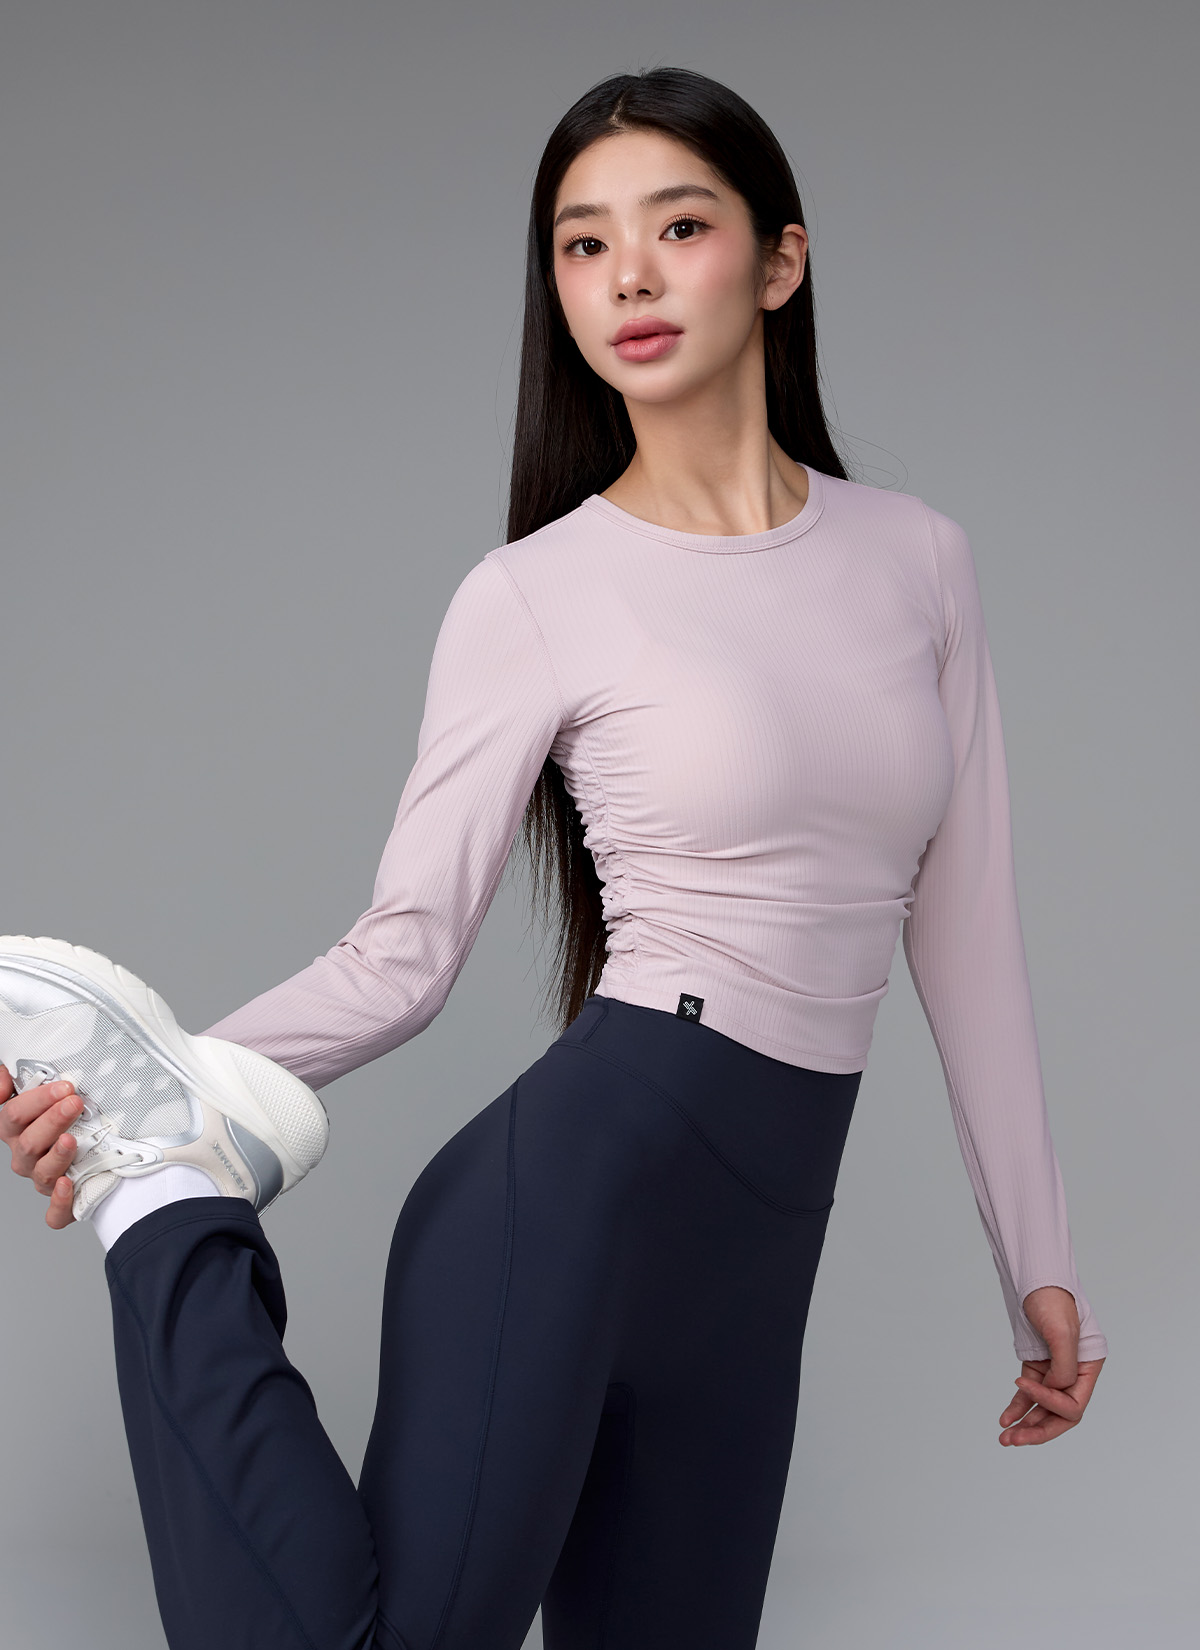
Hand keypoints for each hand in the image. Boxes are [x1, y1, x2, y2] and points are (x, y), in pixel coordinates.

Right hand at [0, 1063, 80, 1227]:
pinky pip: (55, 1213)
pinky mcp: (62, 1201)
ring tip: (71, 1139)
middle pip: (29, 1143)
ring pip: (41, 1173)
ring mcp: (43, 1178)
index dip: (37, 1100)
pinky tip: (68, 1185)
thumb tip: (3, 1082)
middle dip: (52, 1120)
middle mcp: (26, 1156)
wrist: (97, 1142)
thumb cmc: (66, 1111)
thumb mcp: (40, 1088)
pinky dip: (60, 1202)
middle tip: (74, 1103)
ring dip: (57, 1156)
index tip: (65, 1087)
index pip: (14, 1115)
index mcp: (16, 1130)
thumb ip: (10, 1078)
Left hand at [998, 1284, 1104, 1445]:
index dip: (1049, 1402)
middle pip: (1060, 1416)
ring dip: (1025, 1424)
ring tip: (1005, 1438)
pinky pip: (1028, 1395)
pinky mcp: (1037, 1368)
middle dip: (1038, 1430)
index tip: (1024, 1384)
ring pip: (1042, 1409)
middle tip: (1015, 1440)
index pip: (1073, 1404)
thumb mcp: (1062, 1332)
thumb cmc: (1052, 1300)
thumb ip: (1064, 1366)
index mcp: (1089, 1367)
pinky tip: (1005, 1420)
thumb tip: (1057, 1390)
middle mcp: (1075, 1374)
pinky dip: (1018, 1408)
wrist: (1034, 1279)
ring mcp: (1055, 1372)